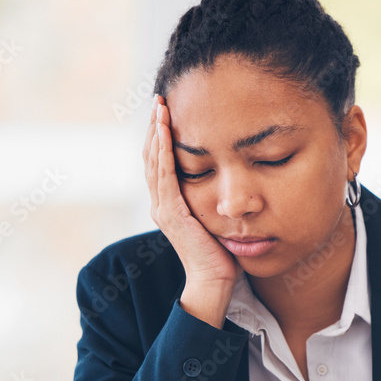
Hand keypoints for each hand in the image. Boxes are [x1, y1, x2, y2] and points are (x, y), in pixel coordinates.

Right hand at [143, 95, 241, 288]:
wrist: (212, 281)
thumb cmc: (220, 255)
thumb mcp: (215, 217)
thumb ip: (213, 199)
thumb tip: (229, 178)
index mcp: (169, 204)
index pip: (160, 163)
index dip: (161, 136)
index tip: (166, 111)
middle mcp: (160, 204)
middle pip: (152, 157)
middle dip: (156, 126)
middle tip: (159, 99)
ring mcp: (163, 208)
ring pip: (154, 161)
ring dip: (157, 131)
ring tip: (160, 106)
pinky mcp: (171, 212)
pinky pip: (164, 174)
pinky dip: (164, 150)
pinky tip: (166, 130)